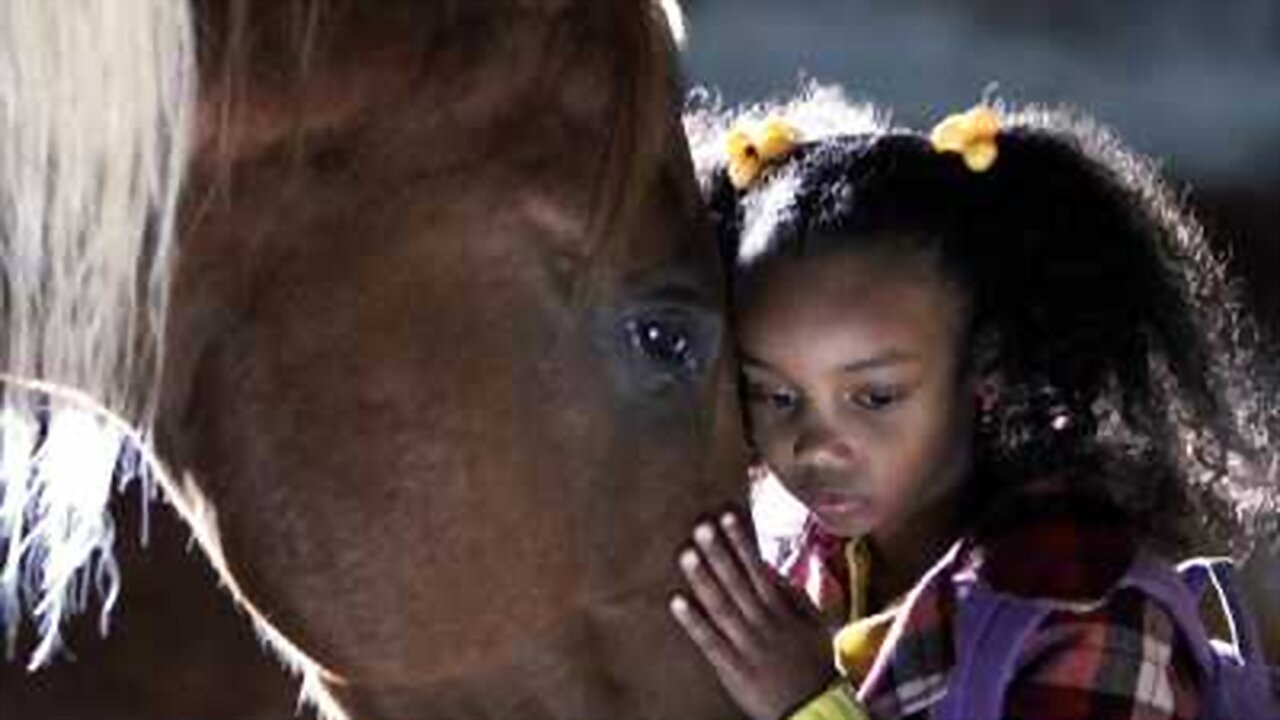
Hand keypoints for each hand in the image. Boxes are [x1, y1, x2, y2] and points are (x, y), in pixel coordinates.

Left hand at [670, 512, 835, 719]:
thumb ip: (796, 595)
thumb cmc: (814, 664)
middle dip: (719, 552)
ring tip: (686, 554)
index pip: (758, 569)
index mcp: (781, 610)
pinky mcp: (731, 667)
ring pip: (722, 607)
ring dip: (703, 579)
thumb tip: (773, 568)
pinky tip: (676, 601)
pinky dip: (693, 622)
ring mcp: (745, 644)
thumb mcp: (815, 626)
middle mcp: (762, 622)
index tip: (726, 516)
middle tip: (700, 525)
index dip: (741, 542)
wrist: (814, 710)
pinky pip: (709, 641)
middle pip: (737, 582)